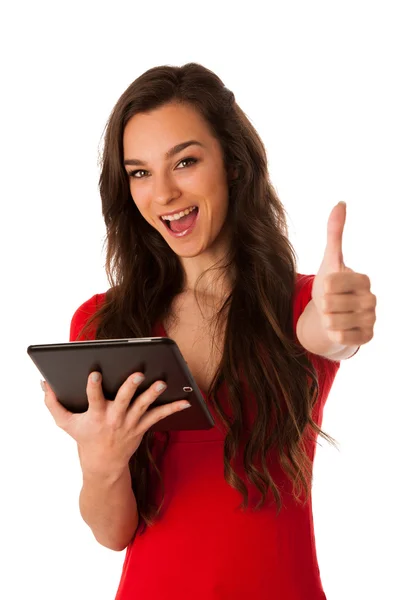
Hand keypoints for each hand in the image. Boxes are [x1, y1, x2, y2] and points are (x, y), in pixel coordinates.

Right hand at [43, 372, 190, 475]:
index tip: (95, 373)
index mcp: (95, 415)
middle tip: (138, 374)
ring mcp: (129, 423)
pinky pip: (159, 416)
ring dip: (153, 394)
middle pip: (123, 400)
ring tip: (162, 382)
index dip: (93, 386)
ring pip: (142, 407)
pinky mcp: (141, 427)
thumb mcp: (65, 424)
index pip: (93, 398)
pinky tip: (185, 400)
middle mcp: (113, 418)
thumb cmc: (84, 439)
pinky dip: (172, 408)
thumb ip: (53, 403)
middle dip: (130, 387)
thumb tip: (43, 384)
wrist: (103, 466)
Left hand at [311, 202, 376, 346]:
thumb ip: (335, 233)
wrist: (331, 316)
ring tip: (332, 315)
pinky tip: (338, 328)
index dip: (322, 287)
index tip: (328, 288)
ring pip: (333, 321)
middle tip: (329, 304)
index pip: (330, 283)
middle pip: (329, 303)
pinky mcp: (366, 338)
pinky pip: (339, 336)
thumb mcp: (330, 261)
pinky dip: (332, 334)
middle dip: (322, 305)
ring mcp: (371, 320)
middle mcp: (372, 299)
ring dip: (326, 319)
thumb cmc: (330, 287)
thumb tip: (340, 202)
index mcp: (364, 279)